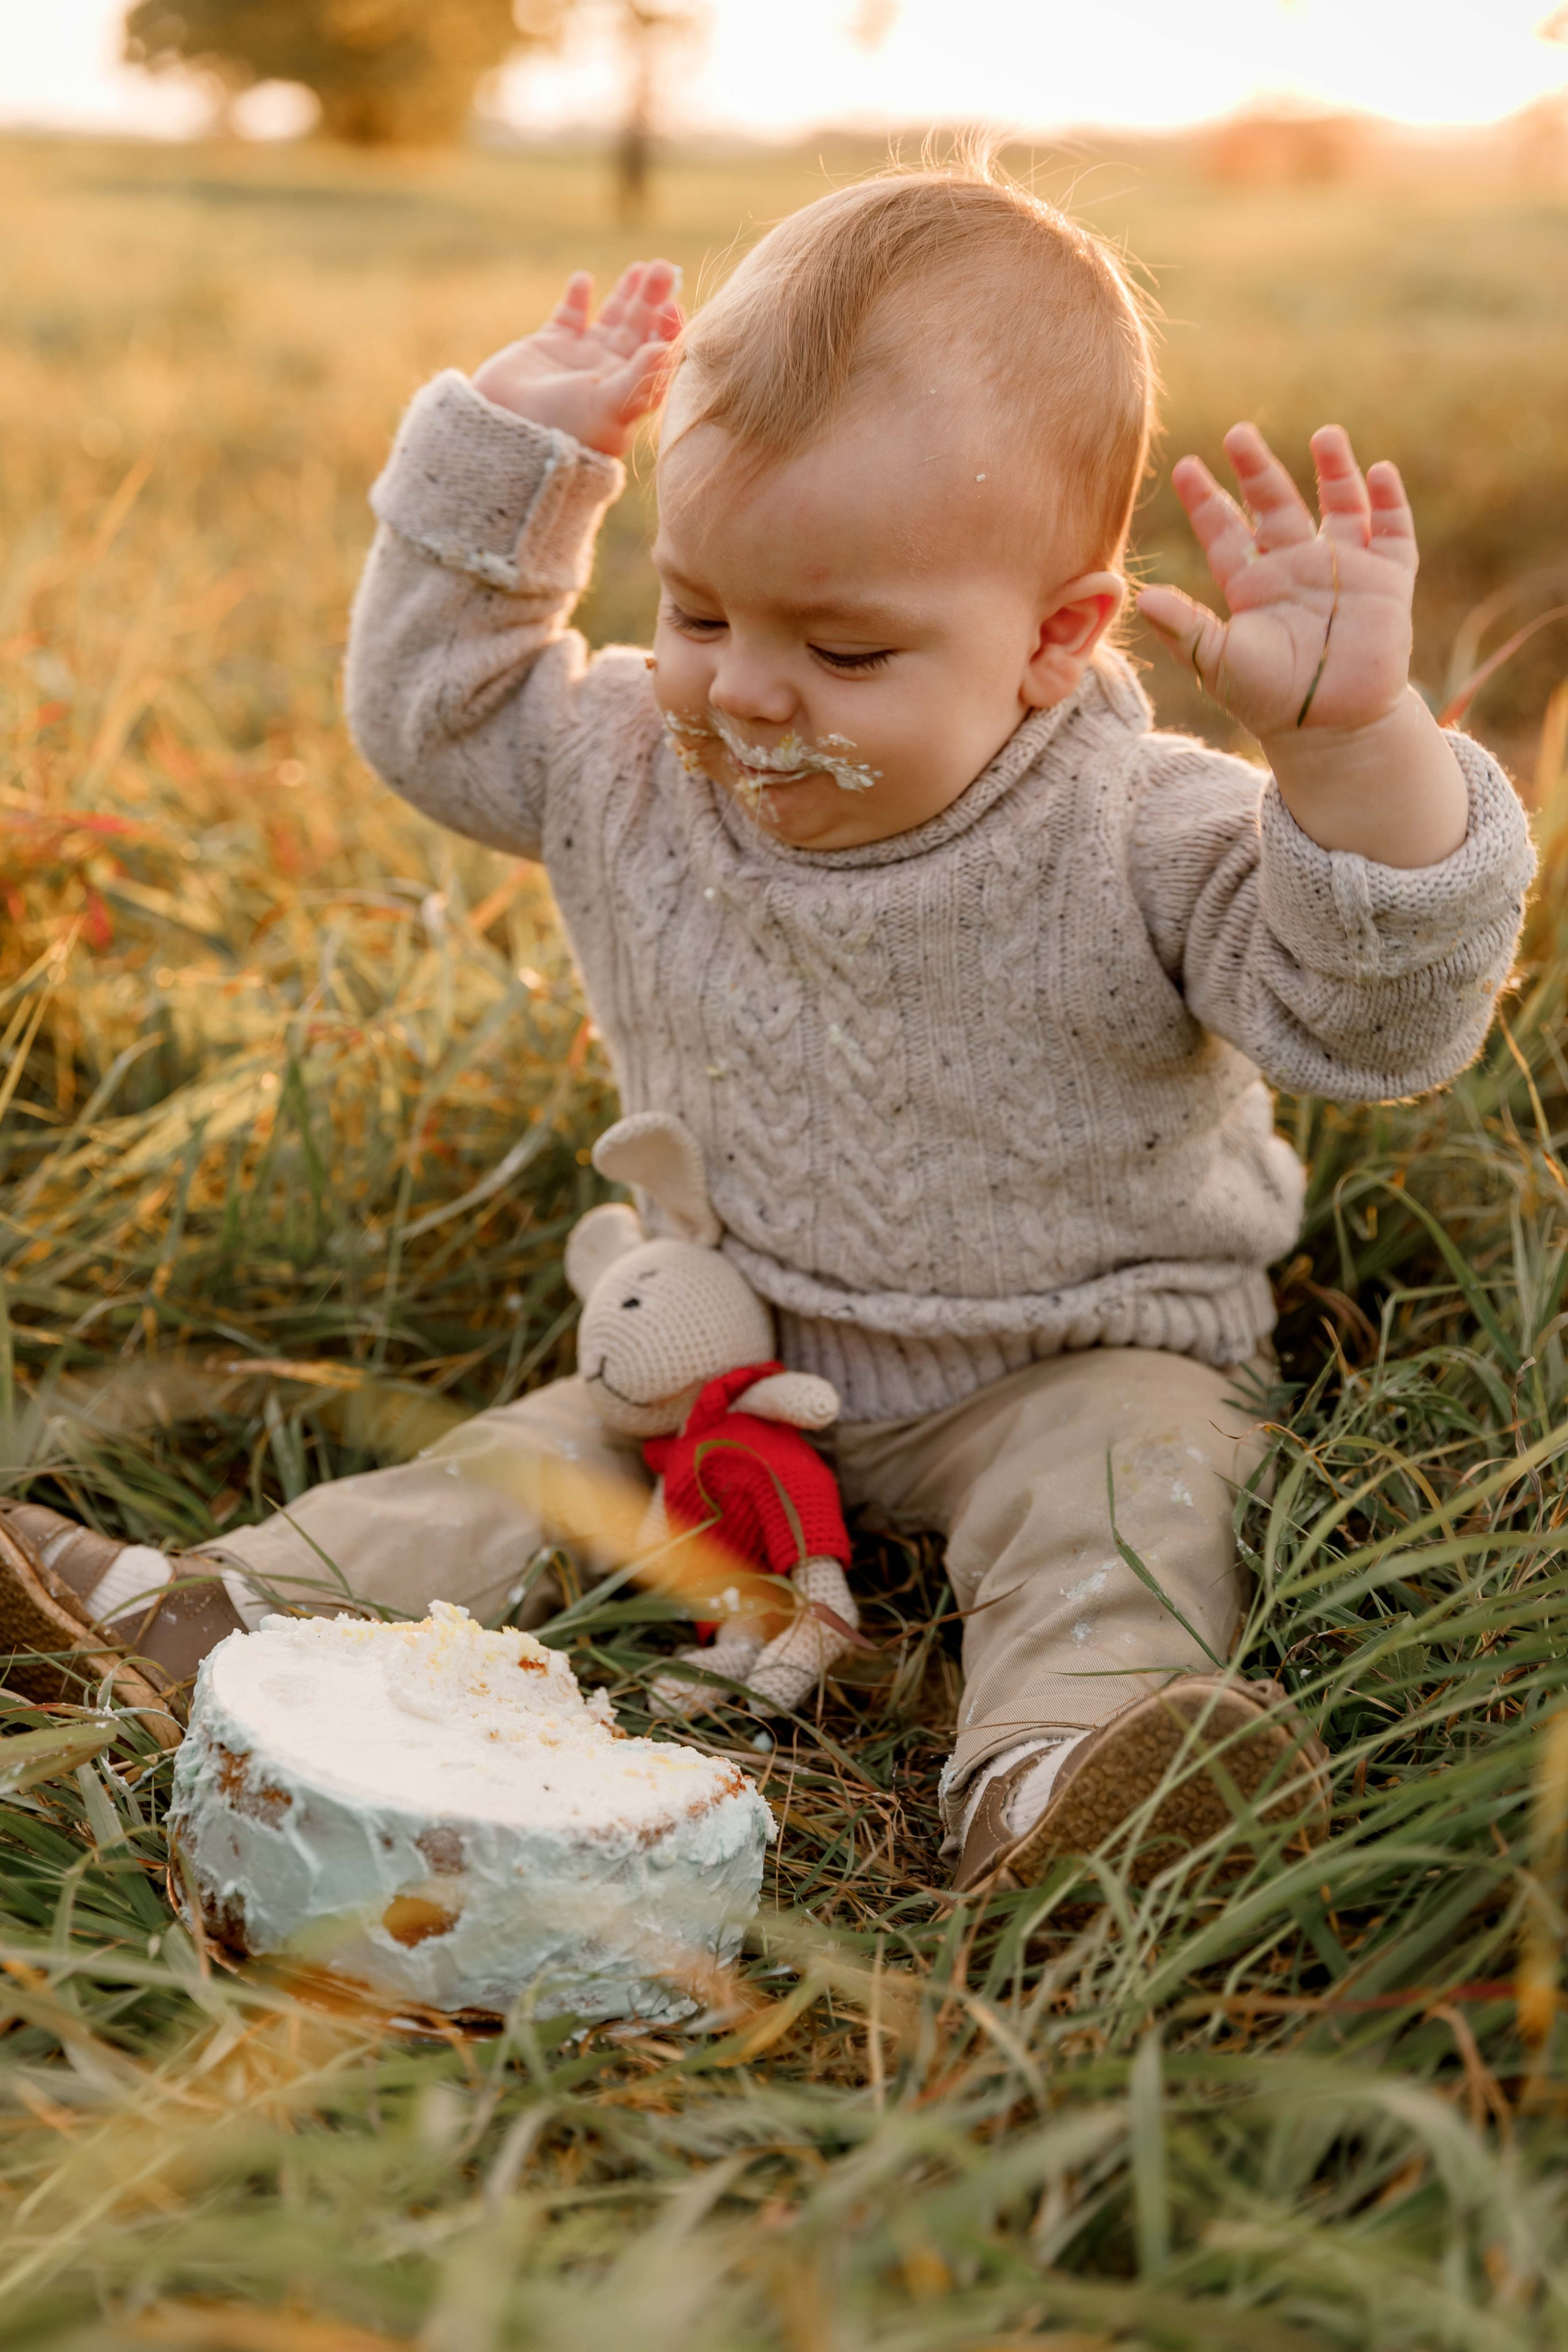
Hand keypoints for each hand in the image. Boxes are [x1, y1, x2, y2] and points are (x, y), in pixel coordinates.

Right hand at [471, 260, 681, 457]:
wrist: (508, 432)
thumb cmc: (564, 429)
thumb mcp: (607, 407)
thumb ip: (639, 378)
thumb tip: (668, 349)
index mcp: (629, 391)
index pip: (657, 355)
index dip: (668, 330)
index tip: (673, 306)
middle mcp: (608, 373)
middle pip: (638, 330)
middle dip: (651, 300)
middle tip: (665, 268)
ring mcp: (580, 359)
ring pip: (610, 319)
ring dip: (625, 293)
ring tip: (641, 267)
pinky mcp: (549, 347)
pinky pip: (569, 316)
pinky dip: (576, 297)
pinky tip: (584, 279)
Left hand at [1138, 423, 1415, 742]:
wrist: (1331, 729)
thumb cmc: (1269, 700)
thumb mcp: (1221, 663)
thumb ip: (1187, 628)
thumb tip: (1145, 597)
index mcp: (1253, 584)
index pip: (1224, 530)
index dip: (1206, 499)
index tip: (1185, 466)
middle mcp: (1296, 567)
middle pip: (1275, 504)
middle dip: (1258, 469)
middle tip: (1239, 433)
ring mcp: (1344, 570)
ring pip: (1340, 505)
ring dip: (1334, 470)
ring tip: (1325, 435)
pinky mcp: (1387, 582)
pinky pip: (1393, 533)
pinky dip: (1389, 503)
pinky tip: (1381, 472)